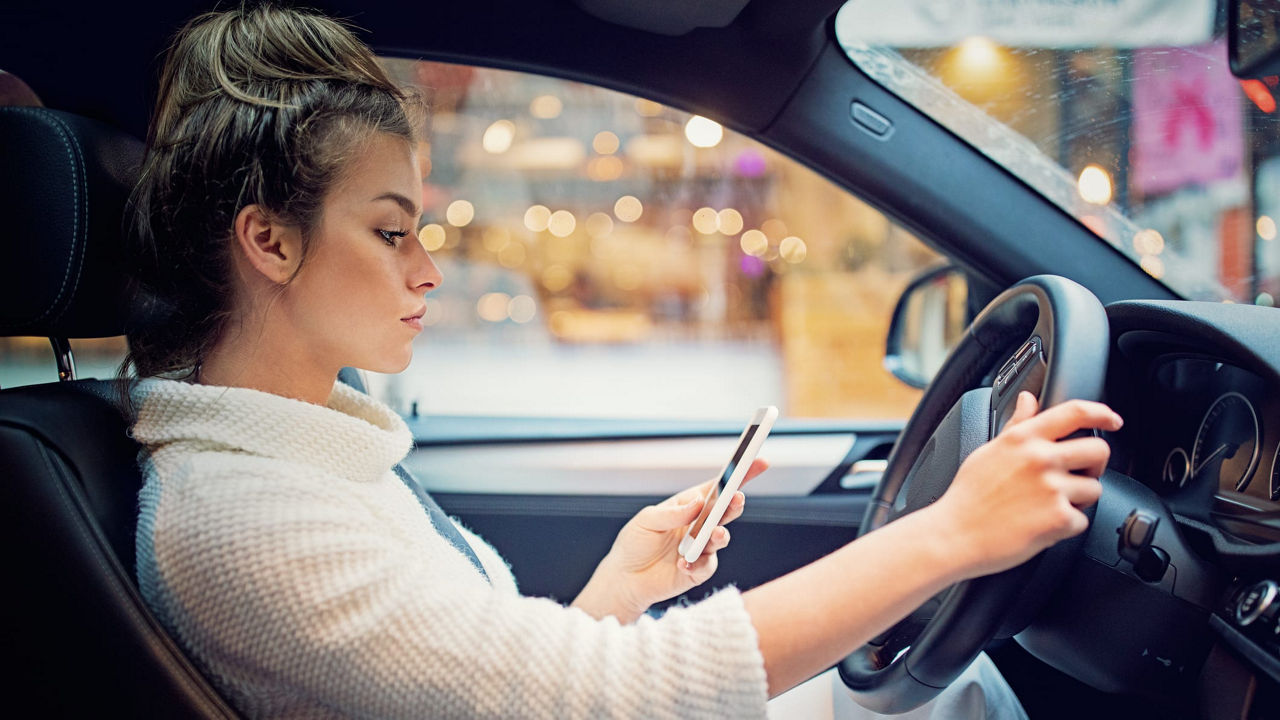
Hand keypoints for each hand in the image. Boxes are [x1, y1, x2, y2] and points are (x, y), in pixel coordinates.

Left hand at [571, 459, 768, 622]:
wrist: (625, 579)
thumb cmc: (634, 544)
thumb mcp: (646, 521)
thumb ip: (672, 513)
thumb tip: (697, 503)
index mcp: (688, 505)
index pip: (717, 487)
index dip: (739, 474)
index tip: (758, 461)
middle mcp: (698, 525)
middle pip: (725, 511)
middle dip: (734, 504)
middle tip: (737, 499)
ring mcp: (700, 548)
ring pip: (721, 539)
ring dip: (720, 536)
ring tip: (715, 535)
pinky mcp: (698, 570)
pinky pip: (706, 566)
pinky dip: (697, 564)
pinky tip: (682, 563)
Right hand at [926, 392, 1122, 578]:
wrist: (955, 535)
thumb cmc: (967, 496)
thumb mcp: (989, 451)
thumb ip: (1017, 425)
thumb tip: (1028, 400)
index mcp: (1023, 439)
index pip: (1074, 413)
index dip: (1102, 413)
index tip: (1112, 419)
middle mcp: (1040, 458)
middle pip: (1099, 450)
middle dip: (1094, 465)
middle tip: (1077, 475)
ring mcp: (1052, 488)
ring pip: (1094, 489)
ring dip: (1079, 500)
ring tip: (1049, 506)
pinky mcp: (1058, 518)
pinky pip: (1082, 520)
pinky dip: (1066, 527)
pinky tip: (1042, 525)